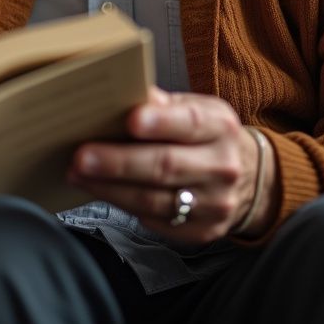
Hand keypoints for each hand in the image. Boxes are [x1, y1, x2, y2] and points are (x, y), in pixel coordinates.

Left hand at [67, 87, 275, 242]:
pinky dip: (123, 206)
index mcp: (220, 126)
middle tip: (80, 156)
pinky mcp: (202, 231)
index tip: (129, 120)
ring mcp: (215, 203)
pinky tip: (100, 191)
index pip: (190, 123)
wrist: (246, 176)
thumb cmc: (204, 134)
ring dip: (110, 188)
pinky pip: (156, 222)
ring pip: (155, 200)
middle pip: (165, 166)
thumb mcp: (193, 108)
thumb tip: (123, 92)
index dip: (160, 122)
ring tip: (77, 174)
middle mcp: (221, 166)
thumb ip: (161, 104)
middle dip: (118, 162)